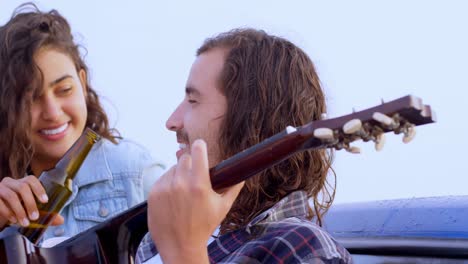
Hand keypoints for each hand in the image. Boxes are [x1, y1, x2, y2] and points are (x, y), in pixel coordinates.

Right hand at [0, 176, 62, 227]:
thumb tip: (61, 220)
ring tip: (25, 223)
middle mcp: (10, 182)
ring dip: (20, 211)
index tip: (45, 201)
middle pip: (22, 187)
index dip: (39, 189)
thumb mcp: (28, 211)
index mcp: (21, 183)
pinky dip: (8, 212)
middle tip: (35, 217)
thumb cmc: (14, 210)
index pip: (31, 180)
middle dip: (30, 203)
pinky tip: (13, 220)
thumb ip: (43, 213)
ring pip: (11, 196)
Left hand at [147, 139, 243, 263]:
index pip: (197, 152)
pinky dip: (168, 183)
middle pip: (184, 158)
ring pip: (173, 169)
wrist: (180, 246)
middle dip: (191, 163)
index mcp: (199, 185)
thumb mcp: (223, 208)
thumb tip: (242, 175)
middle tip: (195, 174)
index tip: (200, 145)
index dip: (200, 146)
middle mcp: (180, 184)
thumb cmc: (204, 227)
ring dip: (179, 174)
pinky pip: (162, 178)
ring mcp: (165, 188)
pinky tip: (174, 196)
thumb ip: (233, 188)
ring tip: (184, 190)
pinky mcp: (153, 193)